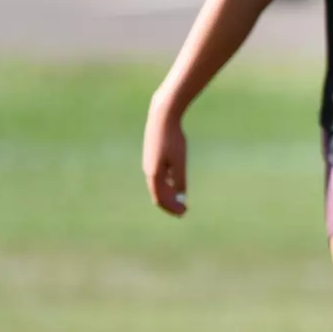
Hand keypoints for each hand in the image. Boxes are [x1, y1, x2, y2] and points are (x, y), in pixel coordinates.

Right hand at [143, 93, 188, 216]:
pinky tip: (175, 185)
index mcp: (153, 174)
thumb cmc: (173, 140)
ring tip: (180, 201)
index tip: (183, 213)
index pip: (160, 198)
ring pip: (158, 185)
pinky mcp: (153, 156)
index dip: (171, 207)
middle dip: (170, 204)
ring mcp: (150, 163)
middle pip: (158, 193)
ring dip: (169, 194)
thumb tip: (181, 196)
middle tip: (183, 211)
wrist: (162, 118)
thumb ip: (179, 179)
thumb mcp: (179, 161)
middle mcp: (149, 170)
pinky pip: (159, 176)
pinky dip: (167, 184)